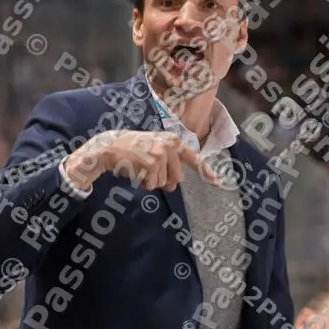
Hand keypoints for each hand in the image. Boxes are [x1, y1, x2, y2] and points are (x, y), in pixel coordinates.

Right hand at [67, 130, 218, 191]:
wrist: (109, 147)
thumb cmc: (132, 150)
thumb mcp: (153, 151)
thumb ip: (168, 167)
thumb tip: (171, 187)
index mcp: (174, 141)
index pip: (194, 158)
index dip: (206, 172)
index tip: (218, 182)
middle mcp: (171, 146)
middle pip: (177, 178)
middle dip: (163, 179)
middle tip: (147, 168)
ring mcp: (162, 155)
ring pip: (164, 183)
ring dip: (151, 181)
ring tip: (139, 166)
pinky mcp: (152, 165)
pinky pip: (152, 185)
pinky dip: (143, 183)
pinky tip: (135, 170)